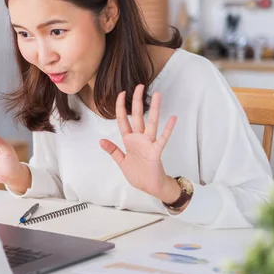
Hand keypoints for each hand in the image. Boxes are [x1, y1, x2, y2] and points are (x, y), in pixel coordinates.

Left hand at [99, 84, 179, 202]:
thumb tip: (101, 140)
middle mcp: (139, 139)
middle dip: (137, 101)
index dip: (121, 107)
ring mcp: (149, 144)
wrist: (149, 187)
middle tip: (139, 86)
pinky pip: (162, 139)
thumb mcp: (121, 162)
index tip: (121, 94)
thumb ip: (113, 150)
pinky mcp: (156, 152)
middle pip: (138, 116)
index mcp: (129, 140)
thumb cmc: (138, 174)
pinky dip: (168, 129)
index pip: (123, 120)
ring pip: (151, 123)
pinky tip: (172, 118)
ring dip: (154, 109)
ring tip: (157, 95)